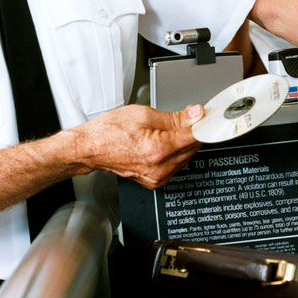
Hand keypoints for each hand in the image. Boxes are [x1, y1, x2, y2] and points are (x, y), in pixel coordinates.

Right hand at [66, 103, 203, 188]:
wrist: (92, 148)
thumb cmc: (111, 131)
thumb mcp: (145, 115)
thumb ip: (176, 117)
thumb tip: (196, 114)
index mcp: (158, 150)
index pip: (195, 137)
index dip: (203, 123)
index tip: (206, 116)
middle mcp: (160, 169)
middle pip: (192, 148)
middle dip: (192, 131)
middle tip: (184, 117)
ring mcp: (158, 178)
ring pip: (186, 157)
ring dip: (183, 143)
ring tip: (165, 130)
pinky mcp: (155, 182)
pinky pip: (175, 165)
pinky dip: (174, 153)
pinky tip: (162, 143)